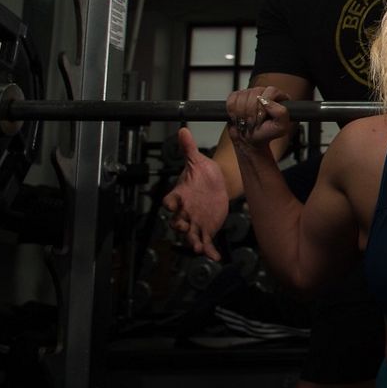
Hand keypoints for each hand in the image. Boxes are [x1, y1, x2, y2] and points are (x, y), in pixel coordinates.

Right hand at [162, 127, 229, 259]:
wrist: (217, 184)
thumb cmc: (203, 173)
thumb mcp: (197, 160)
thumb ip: (189, 149)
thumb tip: (182, 130)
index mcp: (179, 195)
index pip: (169, 201)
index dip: (171, 204)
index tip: (174, 205)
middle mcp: (184, 211)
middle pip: (177, 221)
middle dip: (181, 226)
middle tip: (185, 227)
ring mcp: (195, 222)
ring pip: (191, 235)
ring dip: (194, 242)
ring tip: (198, 248)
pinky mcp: (206, 230)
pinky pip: (206, 242)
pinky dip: (209, 251)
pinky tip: (216, 257)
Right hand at [226, 85, 291, 151]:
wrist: (250, 141)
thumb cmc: (266, 134)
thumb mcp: (281, 127)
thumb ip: (281, 113)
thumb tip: (267, 101)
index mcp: (279, 97)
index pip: (271, 91)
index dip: (263, 106)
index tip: (260, 118)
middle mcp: (264, 93)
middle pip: (254, 93)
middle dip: (251, 112)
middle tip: (253, 123)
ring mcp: (250, 93)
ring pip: (242, 96)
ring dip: (242, 114)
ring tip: (247, 122)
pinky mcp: (237, 97)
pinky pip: (231, 99)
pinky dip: (233, 112)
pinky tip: (238, 118)